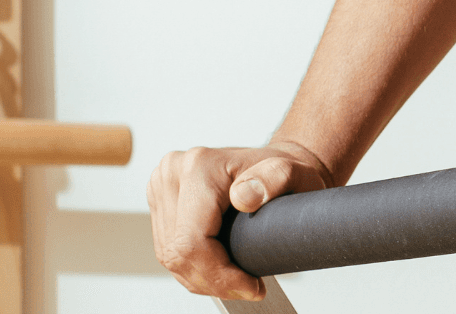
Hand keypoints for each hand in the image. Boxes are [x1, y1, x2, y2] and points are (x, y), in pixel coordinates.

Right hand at [148, 140, 335, 299]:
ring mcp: (163, 189)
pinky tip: (217, 273)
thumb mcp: (293, 172)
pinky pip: (168, 250)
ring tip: (236, 283)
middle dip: (212, 281)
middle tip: (247, 289)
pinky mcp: (162, 204)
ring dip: (201, 279)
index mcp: (198, 166)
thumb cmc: (286, 170)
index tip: (250, 287)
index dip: (218, 274)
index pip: (191, 242)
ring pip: (170, 256)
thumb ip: (275, 178)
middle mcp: (173, 174)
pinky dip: (193, 269)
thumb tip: (243, 198)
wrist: (275, 166)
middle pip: (177, 252)